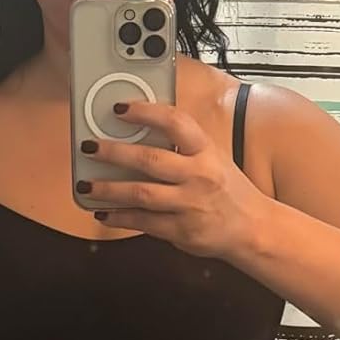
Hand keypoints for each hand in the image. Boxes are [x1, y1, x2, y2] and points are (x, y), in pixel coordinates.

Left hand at [77, 101, 267, 260]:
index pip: (175, 122)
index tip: (119, 108)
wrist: (253, 227)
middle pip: (150, 160)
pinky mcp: (183, 231)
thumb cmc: (227, 189)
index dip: (145, 112)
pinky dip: (121, 218)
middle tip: (89, 147)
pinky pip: (145, 223)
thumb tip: (139, 134)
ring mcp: (190, 204)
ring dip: (109, 190)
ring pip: (142, 194)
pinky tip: (104, 213)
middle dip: (114, 153)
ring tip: (87, 186)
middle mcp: (198, 175)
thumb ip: (182, 147)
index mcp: (205, 150)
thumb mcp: (212, 158)